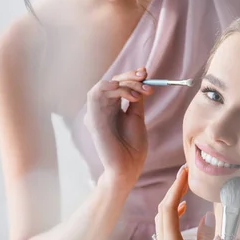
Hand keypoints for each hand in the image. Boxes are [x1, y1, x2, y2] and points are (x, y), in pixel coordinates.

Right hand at [84, 67, 153, 184]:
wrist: (129, 166)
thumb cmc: (133, 146)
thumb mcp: (137, 117)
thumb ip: (136, 99)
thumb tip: (142, 80)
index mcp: (112, 108)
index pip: (118, 84)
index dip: (130, 76)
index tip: (146, 73)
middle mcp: (102, 108)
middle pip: (111, 82)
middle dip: (129, 76)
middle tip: (145, 77)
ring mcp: (96, 113)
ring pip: (104, 85)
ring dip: (123, 83)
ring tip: (139, 92)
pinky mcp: (93, 119)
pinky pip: (95, 96)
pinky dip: (111, 89)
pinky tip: (128, 93)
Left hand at [155, 166, 239, 239]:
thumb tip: (210, 217)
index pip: (169, 210)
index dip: (176, 189)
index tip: (185, 172)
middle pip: (163, 212)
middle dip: (174, 191)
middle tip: (186, 175)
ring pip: (164, 221)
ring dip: (174, 202)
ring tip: (185, 189)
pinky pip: (169, 231)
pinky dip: (176, 217)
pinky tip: (188, 216)